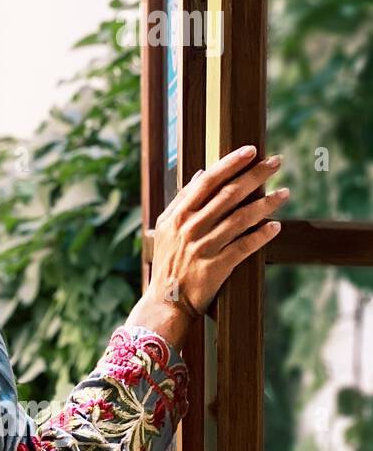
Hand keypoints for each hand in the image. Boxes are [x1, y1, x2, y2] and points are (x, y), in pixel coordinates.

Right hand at [127, 144, 285, 348]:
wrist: (166, 299)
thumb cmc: (169, 260)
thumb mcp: (166, 227)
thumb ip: (182, 200)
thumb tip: (201, 174)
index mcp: (178, 215)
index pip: (207, 181)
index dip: (230, 164)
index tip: (249, 150)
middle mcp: (191, 228)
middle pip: (228, 195)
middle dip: (255, 175)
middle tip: (276, 162)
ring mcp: (204, 247)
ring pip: (241, 218)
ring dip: (266, 204)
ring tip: (284, 192)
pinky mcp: (217, 266)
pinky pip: (245, 247)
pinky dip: (261, 235)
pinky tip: (276, 226)